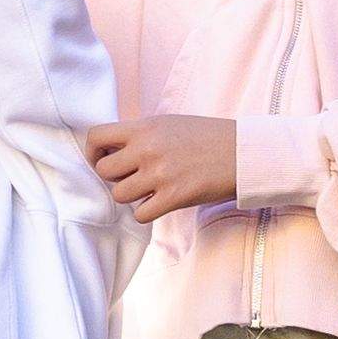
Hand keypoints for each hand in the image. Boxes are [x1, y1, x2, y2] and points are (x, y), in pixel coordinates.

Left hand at [84, 115, 245, 219]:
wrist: (244, 153)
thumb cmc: (207, 137)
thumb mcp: (169, 124)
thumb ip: (140, 135)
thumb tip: (111, 151)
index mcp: (145, 127)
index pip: (96, 137)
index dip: (93, 153)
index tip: (104, 160)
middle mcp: (148, 148)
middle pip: (104, 171)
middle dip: (114, 178)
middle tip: (132, 178)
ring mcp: (160, 174)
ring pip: (119, 195)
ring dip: (131, 196)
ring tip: (150, 190)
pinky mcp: (174, 197)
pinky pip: (140, 214)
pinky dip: (147, 212)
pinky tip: (160, 202)